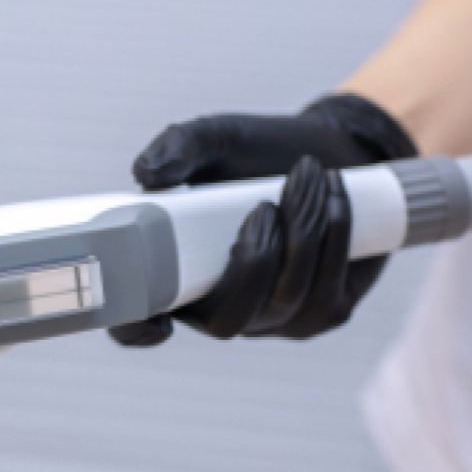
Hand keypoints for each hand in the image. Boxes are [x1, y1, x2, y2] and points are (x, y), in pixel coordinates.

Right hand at [109, 93, 416, 346]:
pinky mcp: (323, 312)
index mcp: (173, 275)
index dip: (139, 331)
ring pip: (286, 299)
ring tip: (307, 174)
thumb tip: (146, 173)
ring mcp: (272, 319)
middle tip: (264, 206)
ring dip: (303, 233)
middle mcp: (218, 307)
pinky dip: (333, 237)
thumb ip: (177, 145)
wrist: (327, 152)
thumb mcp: (214, 139)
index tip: (158, 318)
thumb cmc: (256, 152)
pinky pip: (327, 291)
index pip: (139, 324)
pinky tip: (333, 196)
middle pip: (228, 321)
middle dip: (252, 262)